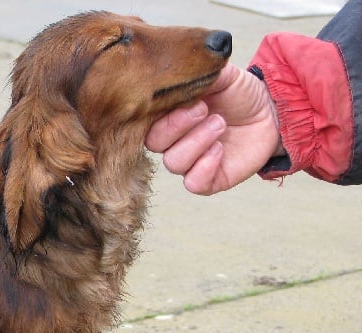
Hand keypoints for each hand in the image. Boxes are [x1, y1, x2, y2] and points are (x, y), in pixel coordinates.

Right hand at [145, 63, 281, 194]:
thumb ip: (198, 72)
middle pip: (155, 143)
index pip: (146, 122)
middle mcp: (173, 141)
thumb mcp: (220, 74)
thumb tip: (179, 65)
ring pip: (174, 162)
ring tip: (220, 125)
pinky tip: (221, 149)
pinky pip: (193, 183)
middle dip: (178, 125)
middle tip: (205, 110)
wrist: (270, 111)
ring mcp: (190, 162)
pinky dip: (205, 167)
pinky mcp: (208, 180)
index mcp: (168, 116)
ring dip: (197, 142)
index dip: (162, 113)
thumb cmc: (239, 93)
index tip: (189, 98)